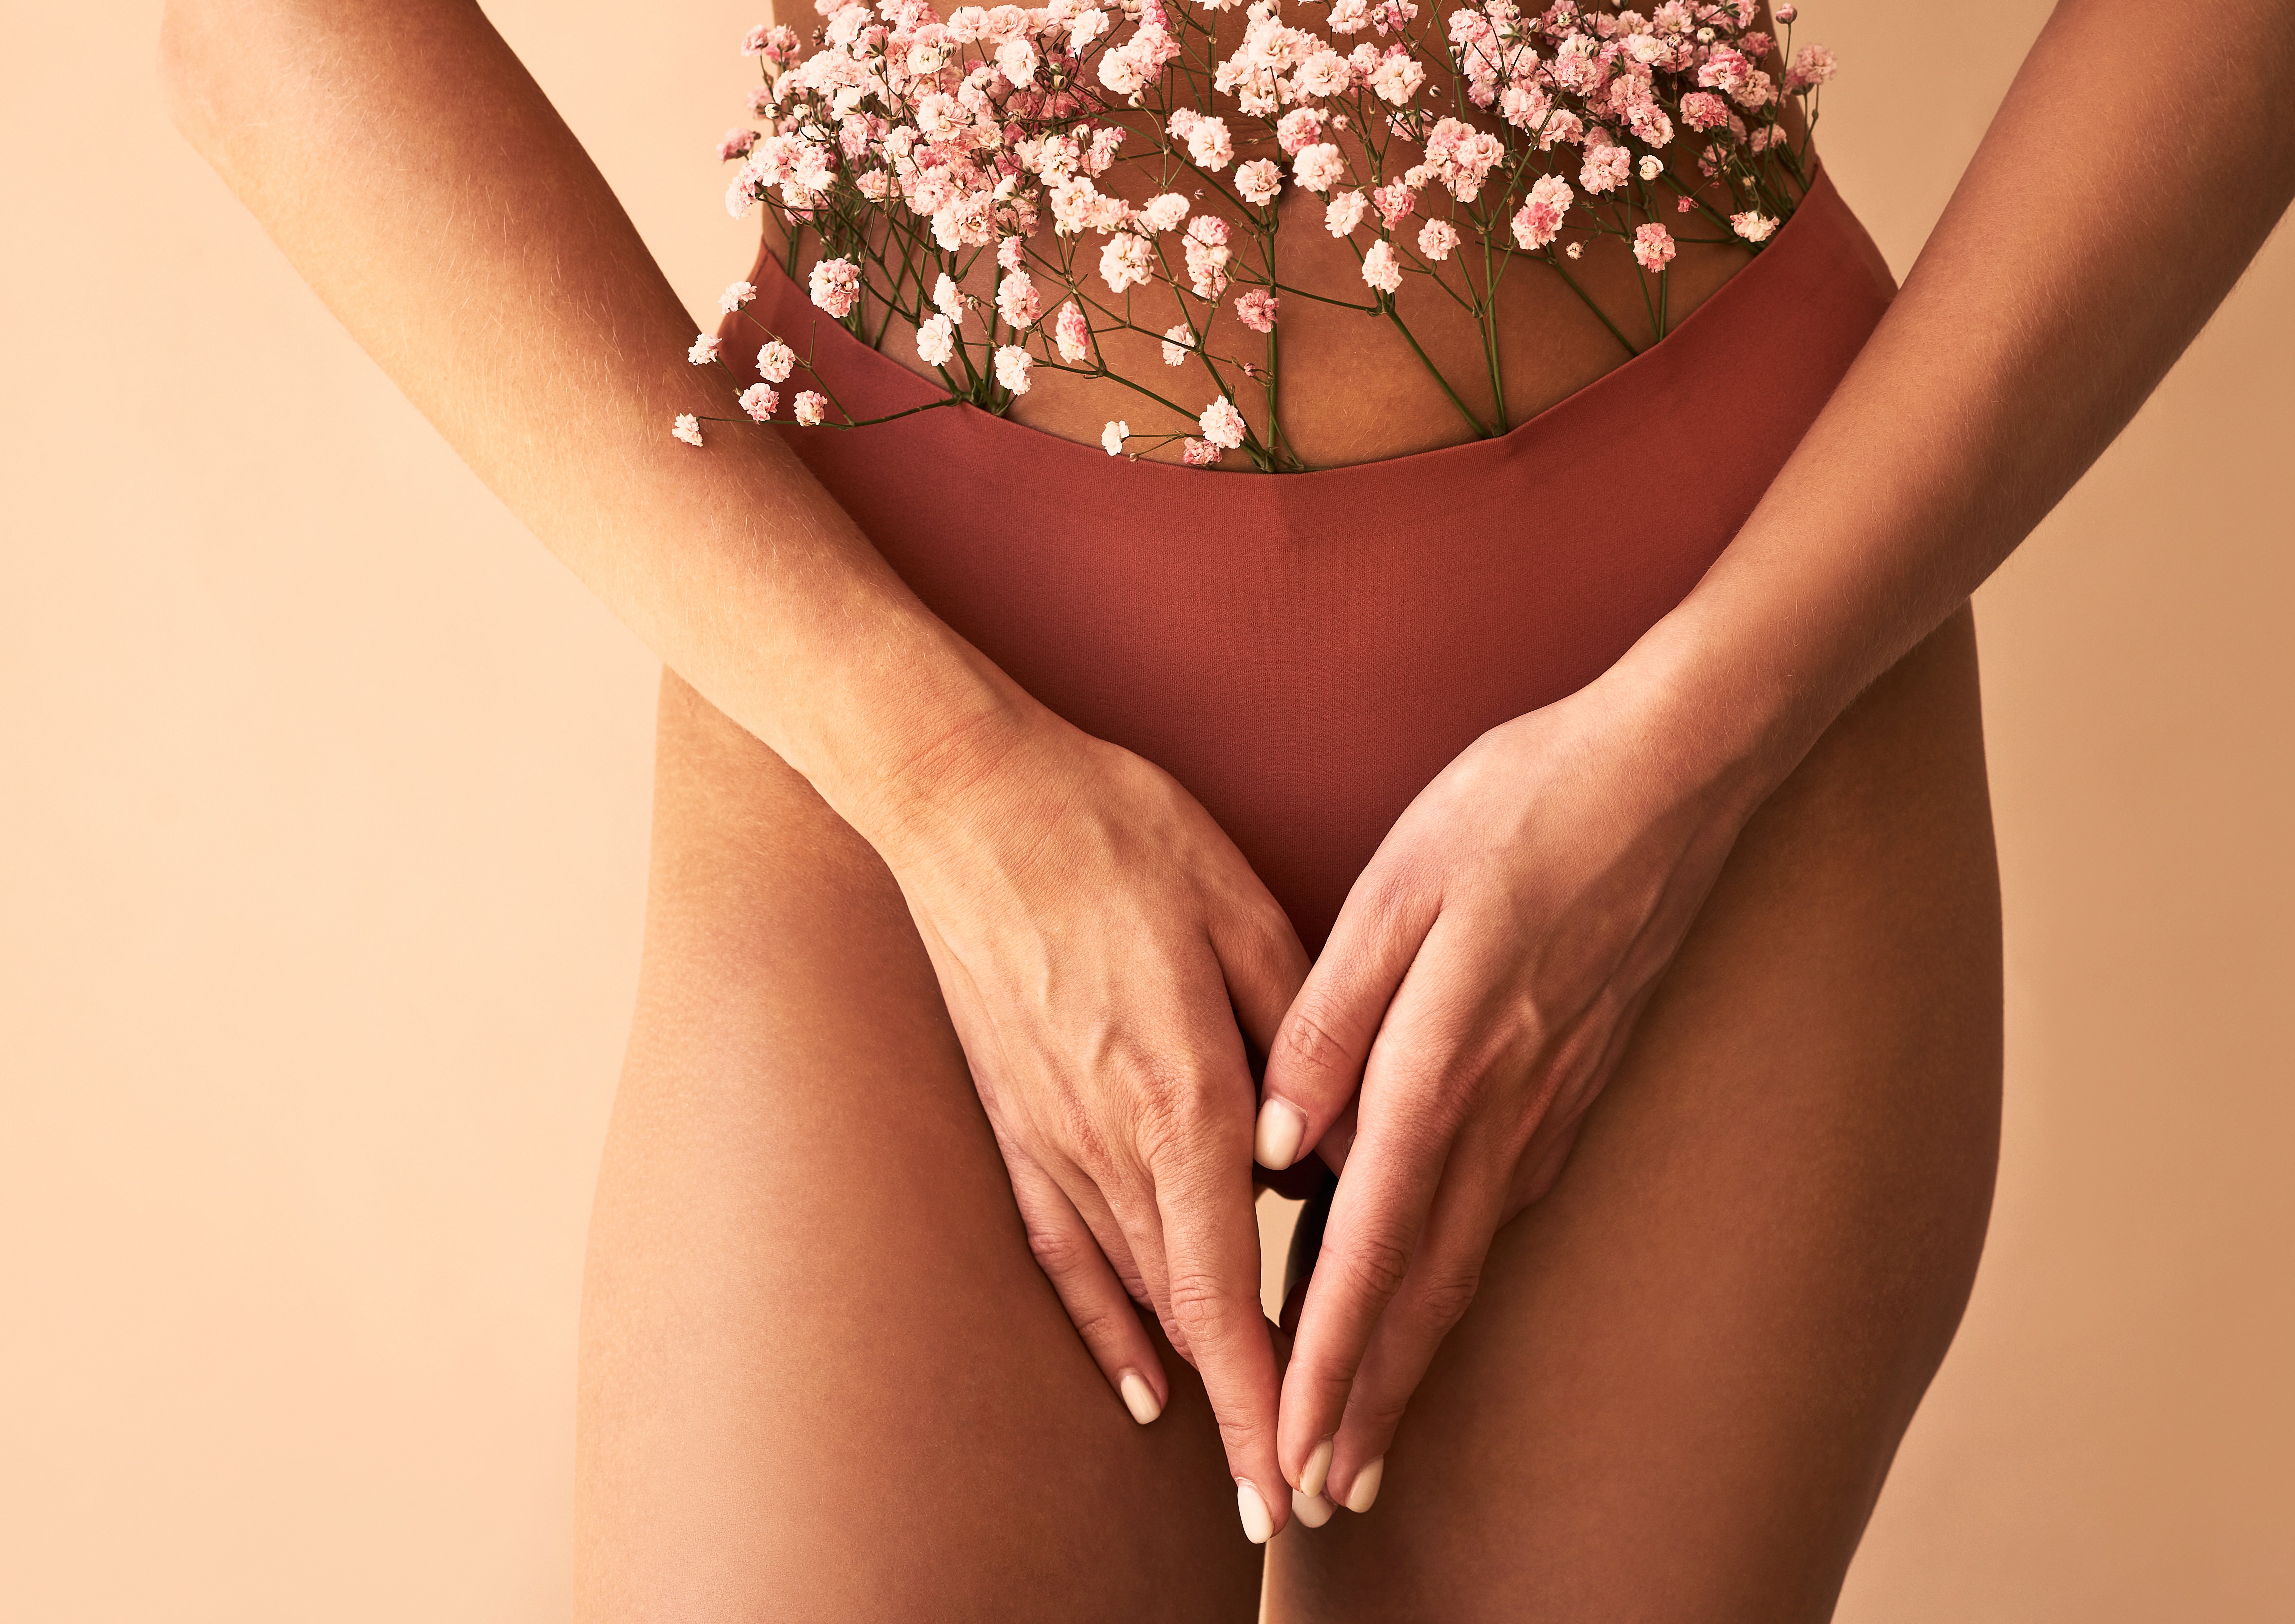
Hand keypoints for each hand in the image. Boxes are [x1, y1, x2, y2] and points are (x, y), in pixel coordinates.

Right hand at [874, 702, 1311, 1539]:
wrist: (966, 798)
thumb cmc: (1113, 832)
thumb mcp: (1237, 908)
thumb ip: (1296, 1035)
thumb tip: (1328, 1141)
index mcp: (1183, 1089)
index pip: (1231, 1287)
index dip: (1270, 1391)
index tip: (1297, 1476)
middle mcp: (1113, 1138)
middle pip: (1186, 1313)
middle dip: (1246, 1412)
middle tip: (1293, 1496)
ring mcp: (1051, 1133)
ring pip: (1135, 1287)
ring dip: (1190, 1377)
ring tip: (1242, 1448)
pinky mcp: (1012, 1116)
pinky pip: (1060, 1246)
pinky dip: (1101, 1320)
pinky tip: (1136, 1377)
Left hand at [1249, 675, 1755, 1517]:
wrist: (1675, 768)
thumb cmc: (1526, 802)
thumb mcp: (1402, 881)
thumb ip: (1334, 1011)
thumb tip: (1279, 1135)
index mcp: (1450, 1056)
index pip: (1373, 1239)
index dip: (1331, 1353)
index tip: (1294, 1439)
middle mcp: (1508, 1101)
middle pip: (1426, 1283)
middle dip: (1373, 1396)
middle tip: (1324, 1490)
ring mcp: (1554, 1097)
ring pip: (1468, 1255)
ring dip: (1415, 1350)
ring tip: (1370, 1425)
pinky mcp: (1578, 1077)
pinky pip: (1504, 1200)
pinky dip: (1456, 1268)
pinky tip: (1431, 1289)